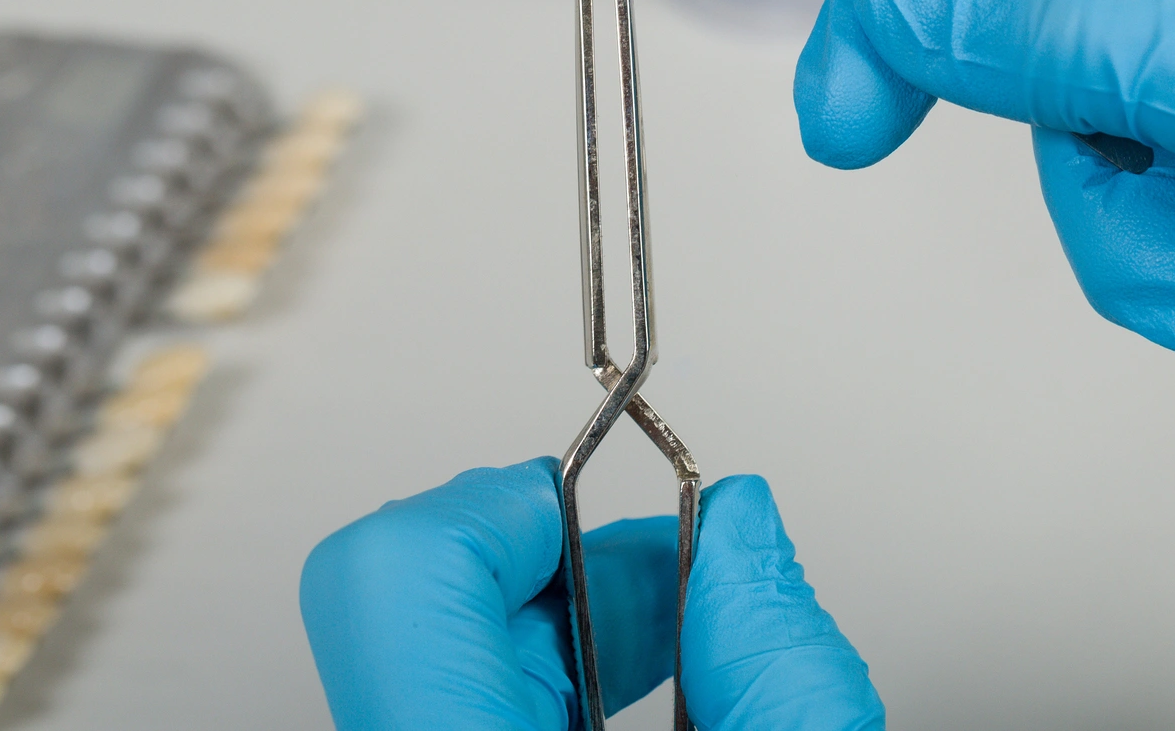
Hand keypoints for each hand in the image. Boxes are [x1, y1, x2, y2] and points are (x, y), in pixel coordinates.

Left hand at [299, 458, 883, 728]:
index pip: (395, 572)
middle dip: (563, 551)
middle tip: (672, 577)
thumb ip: (779, 661)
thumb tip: (742, 523)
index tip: (595, 490)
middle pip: (417, 590)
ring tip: (672, 634)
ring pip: (438, 635)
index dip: (508, 496)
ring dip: (568, 608)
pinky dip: (551, 657)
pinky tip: (630, 684)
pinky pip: (454, 677)